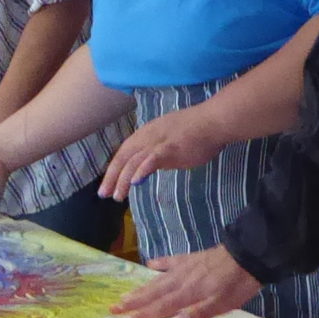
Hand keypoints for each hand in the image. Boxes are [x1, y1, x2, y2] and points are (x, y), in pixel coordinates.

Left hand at [97, 105, 231, 199]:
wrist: (214, 121)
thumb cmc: (198, 130)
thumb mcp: (171, 139)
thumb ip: (160, 151)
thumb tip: (152, 165)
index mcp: (148, 133)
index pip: (125, 151)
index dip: (115, 167)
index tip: (108, 183)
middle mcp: (148, 136)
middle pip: (124, 156)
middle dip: (112, 176)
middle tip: (103, 194)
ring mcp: (158, 141)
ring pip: (133, 161)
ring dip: (123, 179)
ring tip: (117, 196)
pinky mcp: (170, 148)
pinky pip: (151, 159)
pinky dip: (141, 170)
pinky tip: (135, 182)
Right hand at [114, 247, 259, 317]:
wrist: (248, 255)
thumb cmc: (238, 285)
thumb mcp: (223, 304)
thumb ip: (199, 314)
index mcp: (188, 294)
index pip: (159, 308)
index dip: (140, 316)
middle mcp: (180, 281)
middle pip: (152, 294)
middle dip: (132, 303)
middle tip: (113, 308)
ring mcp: (184, 267)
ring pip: (156, 280)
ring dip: (140, 288)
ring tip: (124, 294)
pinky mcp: (190, 258)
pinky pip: (170, 261)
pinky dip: (159, 263)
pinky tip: (149, 264)